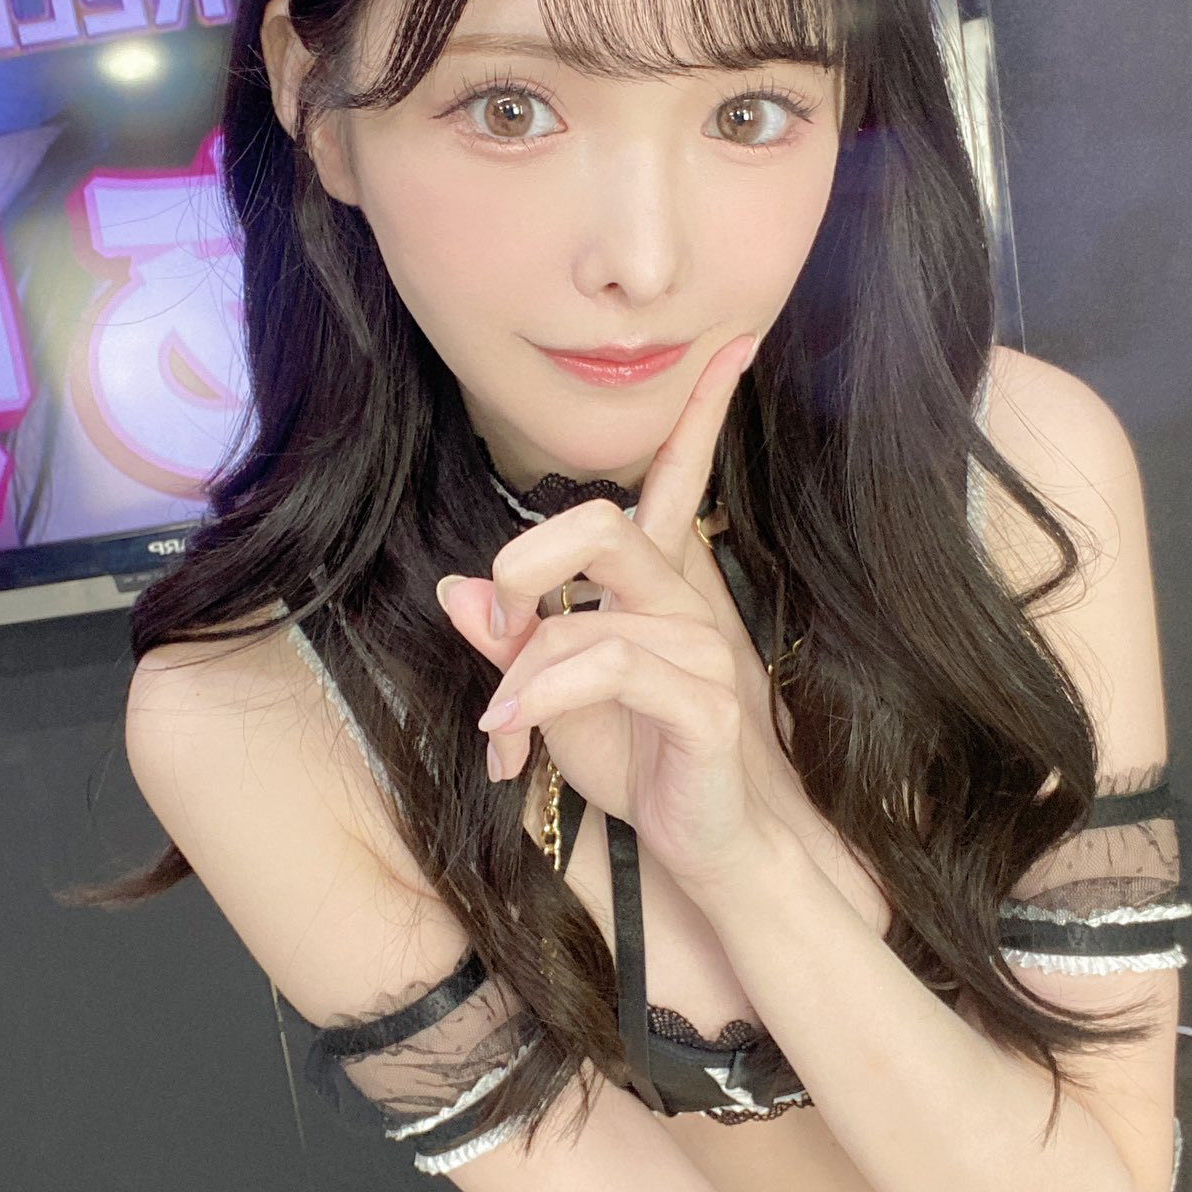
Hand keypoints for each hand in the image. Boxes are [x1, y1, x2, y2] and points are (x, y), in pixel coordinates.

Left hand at [436, 334, 768, 886]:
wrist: (706, 847)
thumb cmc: (638, 761)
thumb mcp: (551, 698)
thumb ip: (512, 642)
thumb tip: (458, 590)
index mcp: (656, 588)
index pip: (678, 482)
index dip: (703, 412)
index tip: (734, 344)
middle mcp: (683, 604)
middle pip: (603, 525)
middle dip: (527, 562)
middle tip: (495, 616)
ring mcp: (700, 652)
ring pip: (587, 615)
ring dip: (523, 673)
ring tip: (501, 727)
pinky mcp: (704, 705)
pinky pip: (612, 667)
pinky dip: (543, 695)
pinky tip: (513, 736)